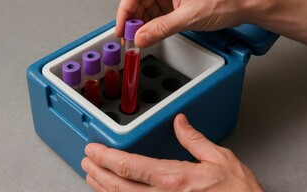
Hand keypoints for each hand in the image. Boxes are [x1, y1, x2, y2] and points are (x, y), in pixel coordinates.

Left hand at [81, 114, 262, 191]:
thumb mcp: (220, 158)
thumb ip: (194, 139)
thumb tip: (180, 122)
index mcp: (175, 178)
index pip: (130, 166)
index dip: (107, 157)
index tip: (94, 150)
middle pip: (119, 186)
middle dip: (98, 172)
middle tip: (87, 162)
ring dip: (103, 188)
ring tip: (92, 177)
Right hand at [115, 0, 256, 47]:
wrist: (244, 3)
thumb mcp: (189, 17)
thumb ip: (161, 28)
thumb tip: (140, 37)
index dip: (124, 12)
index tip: (122, 30)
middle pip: (139, 0)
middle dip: (133, 20)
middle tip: (131, 39)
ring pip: (147, 8)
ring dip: (143, 24)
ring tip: (141, 39)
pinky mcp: (177, 0)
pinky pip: (158, 12)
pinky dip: (154, 24)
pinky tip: (152, 34)